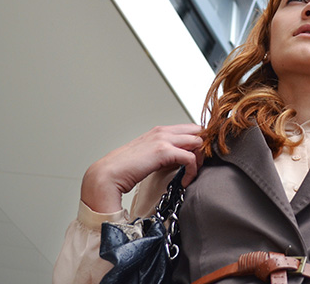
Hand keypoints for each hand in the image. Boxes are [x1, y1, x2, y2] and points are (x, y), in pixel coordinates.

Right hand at [80, 124, 203, 212]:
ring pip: (198, 142)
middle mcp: (163, 131)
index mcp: (159, 131)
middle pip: (198, 131)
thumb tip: (178, 161)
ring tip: (191, 174)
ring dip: (199, 159)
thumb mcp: (148, 156)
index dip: (198, 143)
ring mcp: (164, 139)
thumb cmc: (125, 169)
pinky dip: (192, 171)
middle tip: (197, 166)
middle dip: (202, 148)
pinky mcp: (164, 151)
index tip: (196, 160)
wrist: (108, 174)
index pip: (190, 129)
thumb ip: (163, 154)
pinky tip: (185, 181)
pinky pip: (190, 157)